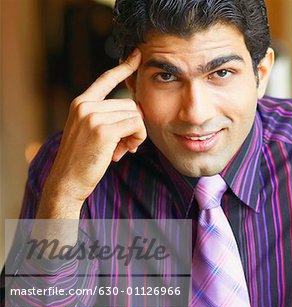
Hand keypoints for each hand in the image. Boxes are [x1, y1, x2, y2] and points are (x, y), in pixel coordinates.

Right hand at [39, 48, 146, 216]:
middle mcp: (86, 105)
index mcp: (81, 103)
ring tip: (123, 150)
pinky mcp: (103, 130)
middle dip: (134, 126)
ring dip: (137, 135)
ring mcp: (93, 116)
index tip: (136, 56)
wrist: (68, 180)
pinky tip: (125, 151)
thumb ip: (108, 119)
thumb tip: (136, 114)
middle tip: (126, 145)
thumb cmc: (83, 160)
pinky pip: (136, 125)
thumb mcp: (91, 133)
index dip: (123, 68)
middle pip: (130, 104)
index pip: (105, 80)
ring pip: (135, 115)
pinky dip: (138, 139)